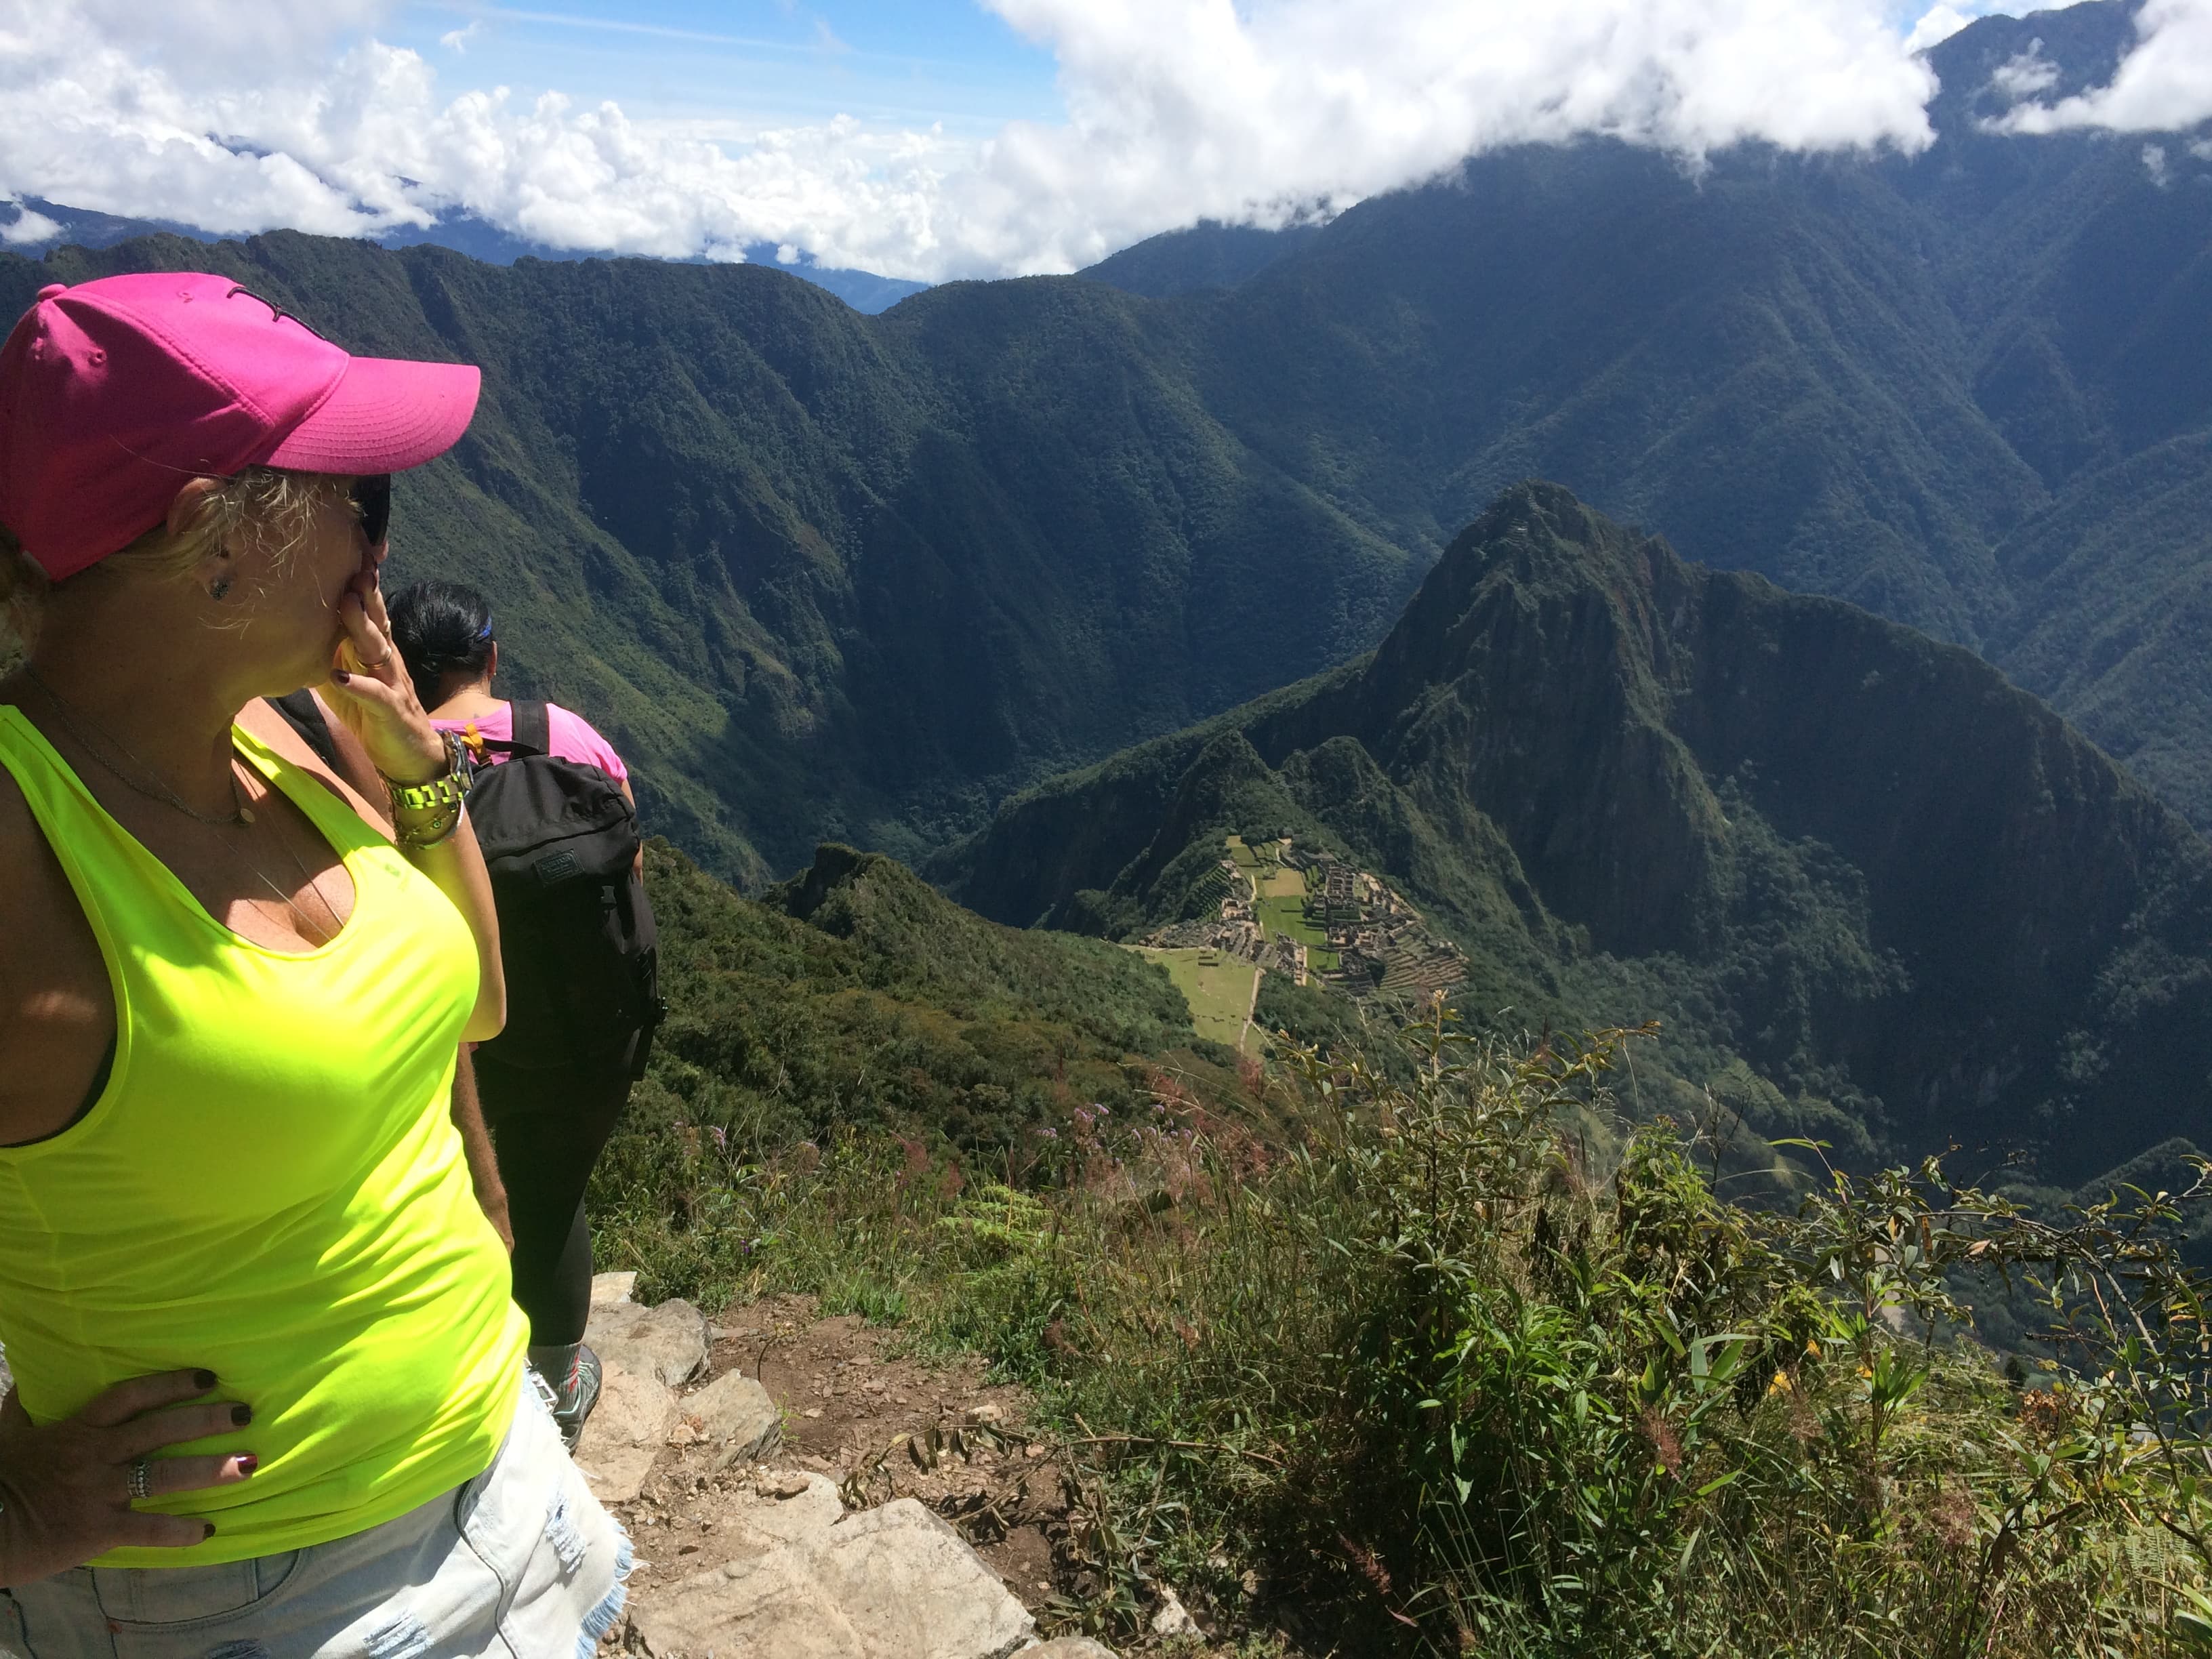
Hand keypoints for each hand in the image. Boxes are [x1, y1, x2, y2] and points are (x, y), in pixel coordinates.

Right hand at [0, 1369, 257, 1582]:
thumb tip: (26, 1388)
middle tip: (245, 1413)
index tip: (208, 1377)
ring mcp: (100, 1492)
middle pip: (160, 1429)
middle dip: (206, 1420)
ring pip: (164, 1475)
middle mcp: (96, 1455)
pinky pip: (147, 1529)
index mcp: (79, 1430)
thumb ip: (24, 1411)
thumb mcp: (9, 1436)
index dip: (171, 1384)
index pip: (132, 1397)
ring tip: (249, 1464)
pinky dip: (178, 1532)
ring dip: (210, 1469)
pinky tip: (207, 1531)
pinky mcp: (97, 1530)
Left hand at [321, 542, 444, 784]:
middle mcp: (388, 662)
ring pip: (379, 648)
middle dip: (364, 591)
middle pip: (377, 620)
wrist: (413, 760)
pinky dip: (359, 684)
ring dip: (362, 625)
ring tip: (345, 602)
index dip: (360, 586)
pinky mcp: (392, 711)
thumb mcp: (344, 687)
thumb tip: (291, 639)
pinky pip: (376, 694)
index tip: (349, 554)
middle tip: (350, 561)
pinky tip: (340, 675)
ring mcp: (393, 684)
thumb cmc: (376, 721)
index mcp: (376, 653)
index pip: (369, 612)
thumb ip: (325, 661)